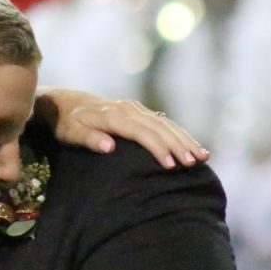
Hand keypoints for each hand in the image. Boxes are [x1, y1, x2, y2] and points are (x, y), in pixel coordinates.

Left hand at [34, 88, 209, 167]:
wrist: (68, 103)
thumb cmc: (68, 123)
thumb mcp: (71, 133)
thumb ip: (89, 139)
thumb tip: (109, 146)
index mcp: (114, 115)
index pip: (141, 133)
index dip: (158, 148)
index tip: (170, 165)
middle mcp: (129, 109)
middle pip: (159, 128)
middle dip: (178, 145)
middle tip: (194, 164)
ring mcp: (136, 108)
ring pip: (166, 124)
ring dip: (185, 139)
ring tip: (202, 157)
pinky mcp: (140, 111)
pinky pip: (164, 122)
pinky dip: (180, 134)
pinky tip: (193, 146)